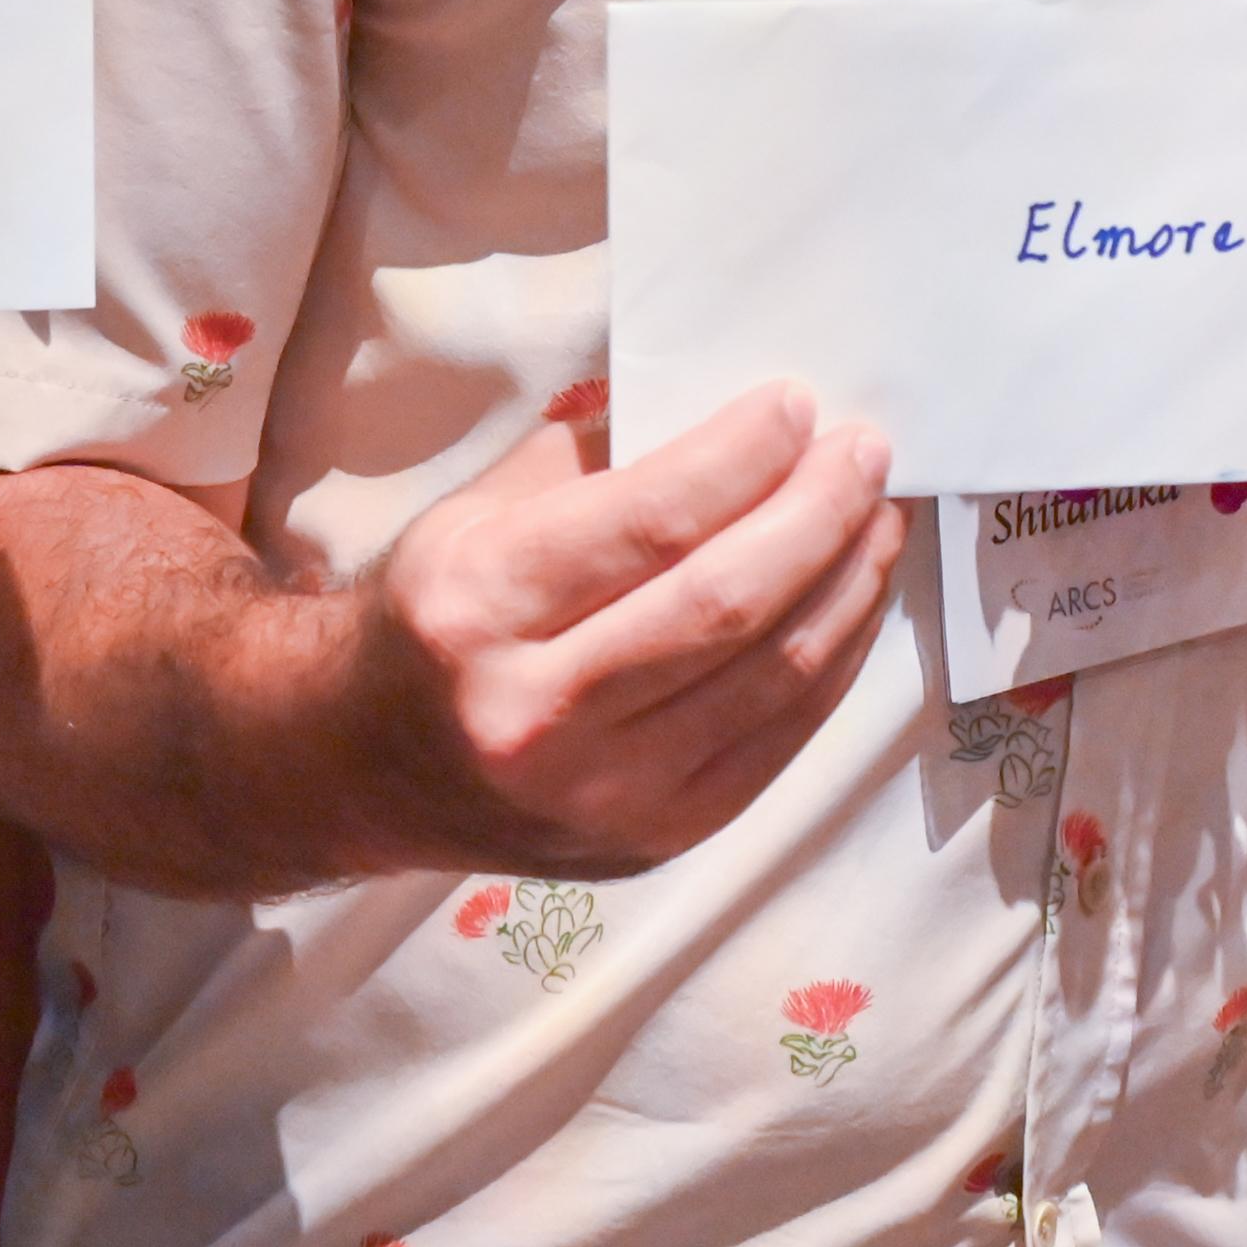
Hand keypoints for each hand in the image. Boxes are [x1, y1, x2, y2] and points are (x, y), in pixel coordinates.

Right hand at [337, 383, 906, 878]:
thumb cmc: (435, 614)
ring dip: (847, 586)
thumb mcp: (475, 514)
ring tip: (880, 517)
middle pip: (723, 604)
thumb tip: (735, 419)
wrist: (365, 768)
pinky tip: (853, 600)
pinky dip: (834, 662)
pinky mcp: (655, 841)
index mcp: (477, 609)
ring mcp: (602, 796)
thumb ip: (593, 462)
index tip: (798, 404)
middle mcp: (534, 715)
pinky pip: (778, 742)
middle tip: (867, 453)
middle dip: (816, 516)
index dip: (741, 459)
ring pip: (770, 679)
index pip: (647, 523)